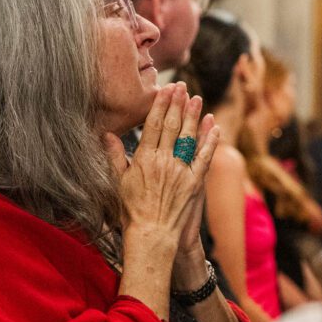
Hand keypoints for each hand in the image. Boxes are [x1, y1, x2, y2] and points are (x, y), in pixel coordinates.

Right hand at [116, 83, 217, 243]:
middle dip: (177, 103)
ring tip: (195, 98)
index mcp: (144, 160)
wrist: (152, 235)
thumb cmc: (132, 212)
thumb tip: (108, 135)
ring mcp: (181, 171)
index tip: (164, 89)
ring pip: (188, 137)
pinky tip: (213, 125)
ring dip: (193, 115)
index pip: (153, 125)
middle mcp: (163, 162)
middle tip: (181, 86)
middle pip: (171, 126)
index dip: (160, 105)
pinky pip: (204, 156)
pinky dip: (210, 139)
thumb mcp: (118, 183)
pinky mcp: (195, 182)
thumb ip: (115, 157)